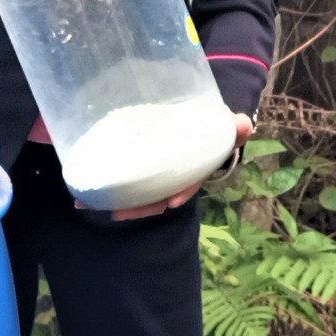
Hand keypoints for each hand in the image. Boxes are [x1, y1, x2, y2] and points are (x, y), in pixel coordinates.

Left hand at [100, 114, 254, 220]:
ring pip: (140, 193)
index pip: (186, 186)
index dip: (179, 194)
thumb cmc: (211, 133)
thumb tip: (245, 124)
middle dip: (140, 207)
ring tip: (96, 205)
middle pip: (157, 197)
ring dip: (121, 201)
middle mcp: (173, 178)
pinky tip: (90, 190)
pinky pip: (129, 179)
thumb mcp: (224, 131)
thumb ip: (233, 129)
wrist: (200, 129)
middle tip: (117, 212)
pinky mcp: (142, 166)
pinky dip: (113, 185)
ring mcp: (157, 174)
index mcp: (192, 172)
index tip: (170, 202)